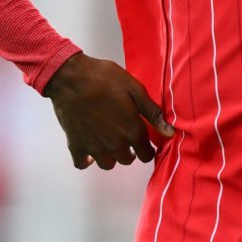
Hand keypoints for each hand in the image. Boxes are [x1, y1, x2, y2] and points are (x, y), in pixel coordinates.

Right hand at [42, 53, 175, 169]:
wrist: (70, 77)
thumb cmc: (104, 79)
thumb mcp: (134, 89)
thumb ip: (153, 113)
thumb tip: (171, 132)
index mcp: (132, 131)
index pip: (147, 154)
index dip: (147, 148)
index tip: (143, 139)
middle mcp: (115, 145)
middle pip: (128, 159)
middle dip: (130, 150)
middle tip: (124, 133)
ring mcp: (94, 148)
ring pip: (108, 164)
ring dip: (111, 155)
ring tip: (108, 139)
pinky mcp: (75, 146)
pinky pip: (82, 164)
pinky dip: (87, 159)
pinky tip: (90, 148)